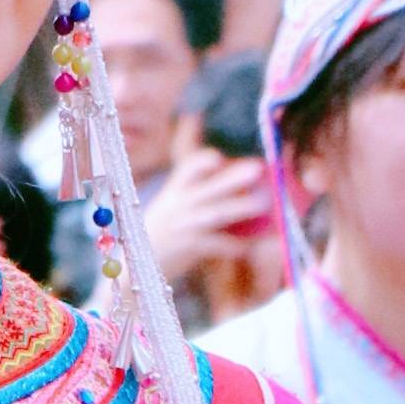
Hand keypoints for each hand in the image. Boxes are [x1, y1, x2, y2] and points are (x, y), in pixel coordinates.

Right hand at [147, 142, 278, 283]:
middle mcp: (179, 205)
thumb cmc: (165, 228)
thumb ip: (190, 180)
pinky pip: (217, 244)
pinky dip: (235, 244)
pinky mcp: (190, 248)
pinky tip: (251, 243)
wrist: (141, 263)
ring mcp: (184, 227)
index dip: (202, 162)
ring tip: (263, 203)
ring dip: (240, 208)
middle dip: (234, 178)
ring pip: (216, 215)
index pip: (188, 169)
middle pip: (209, 189)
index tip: (218, 158)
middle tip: (258, 169)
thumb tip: (202, 140)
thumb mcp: (170, 200)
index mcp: (175, 191)